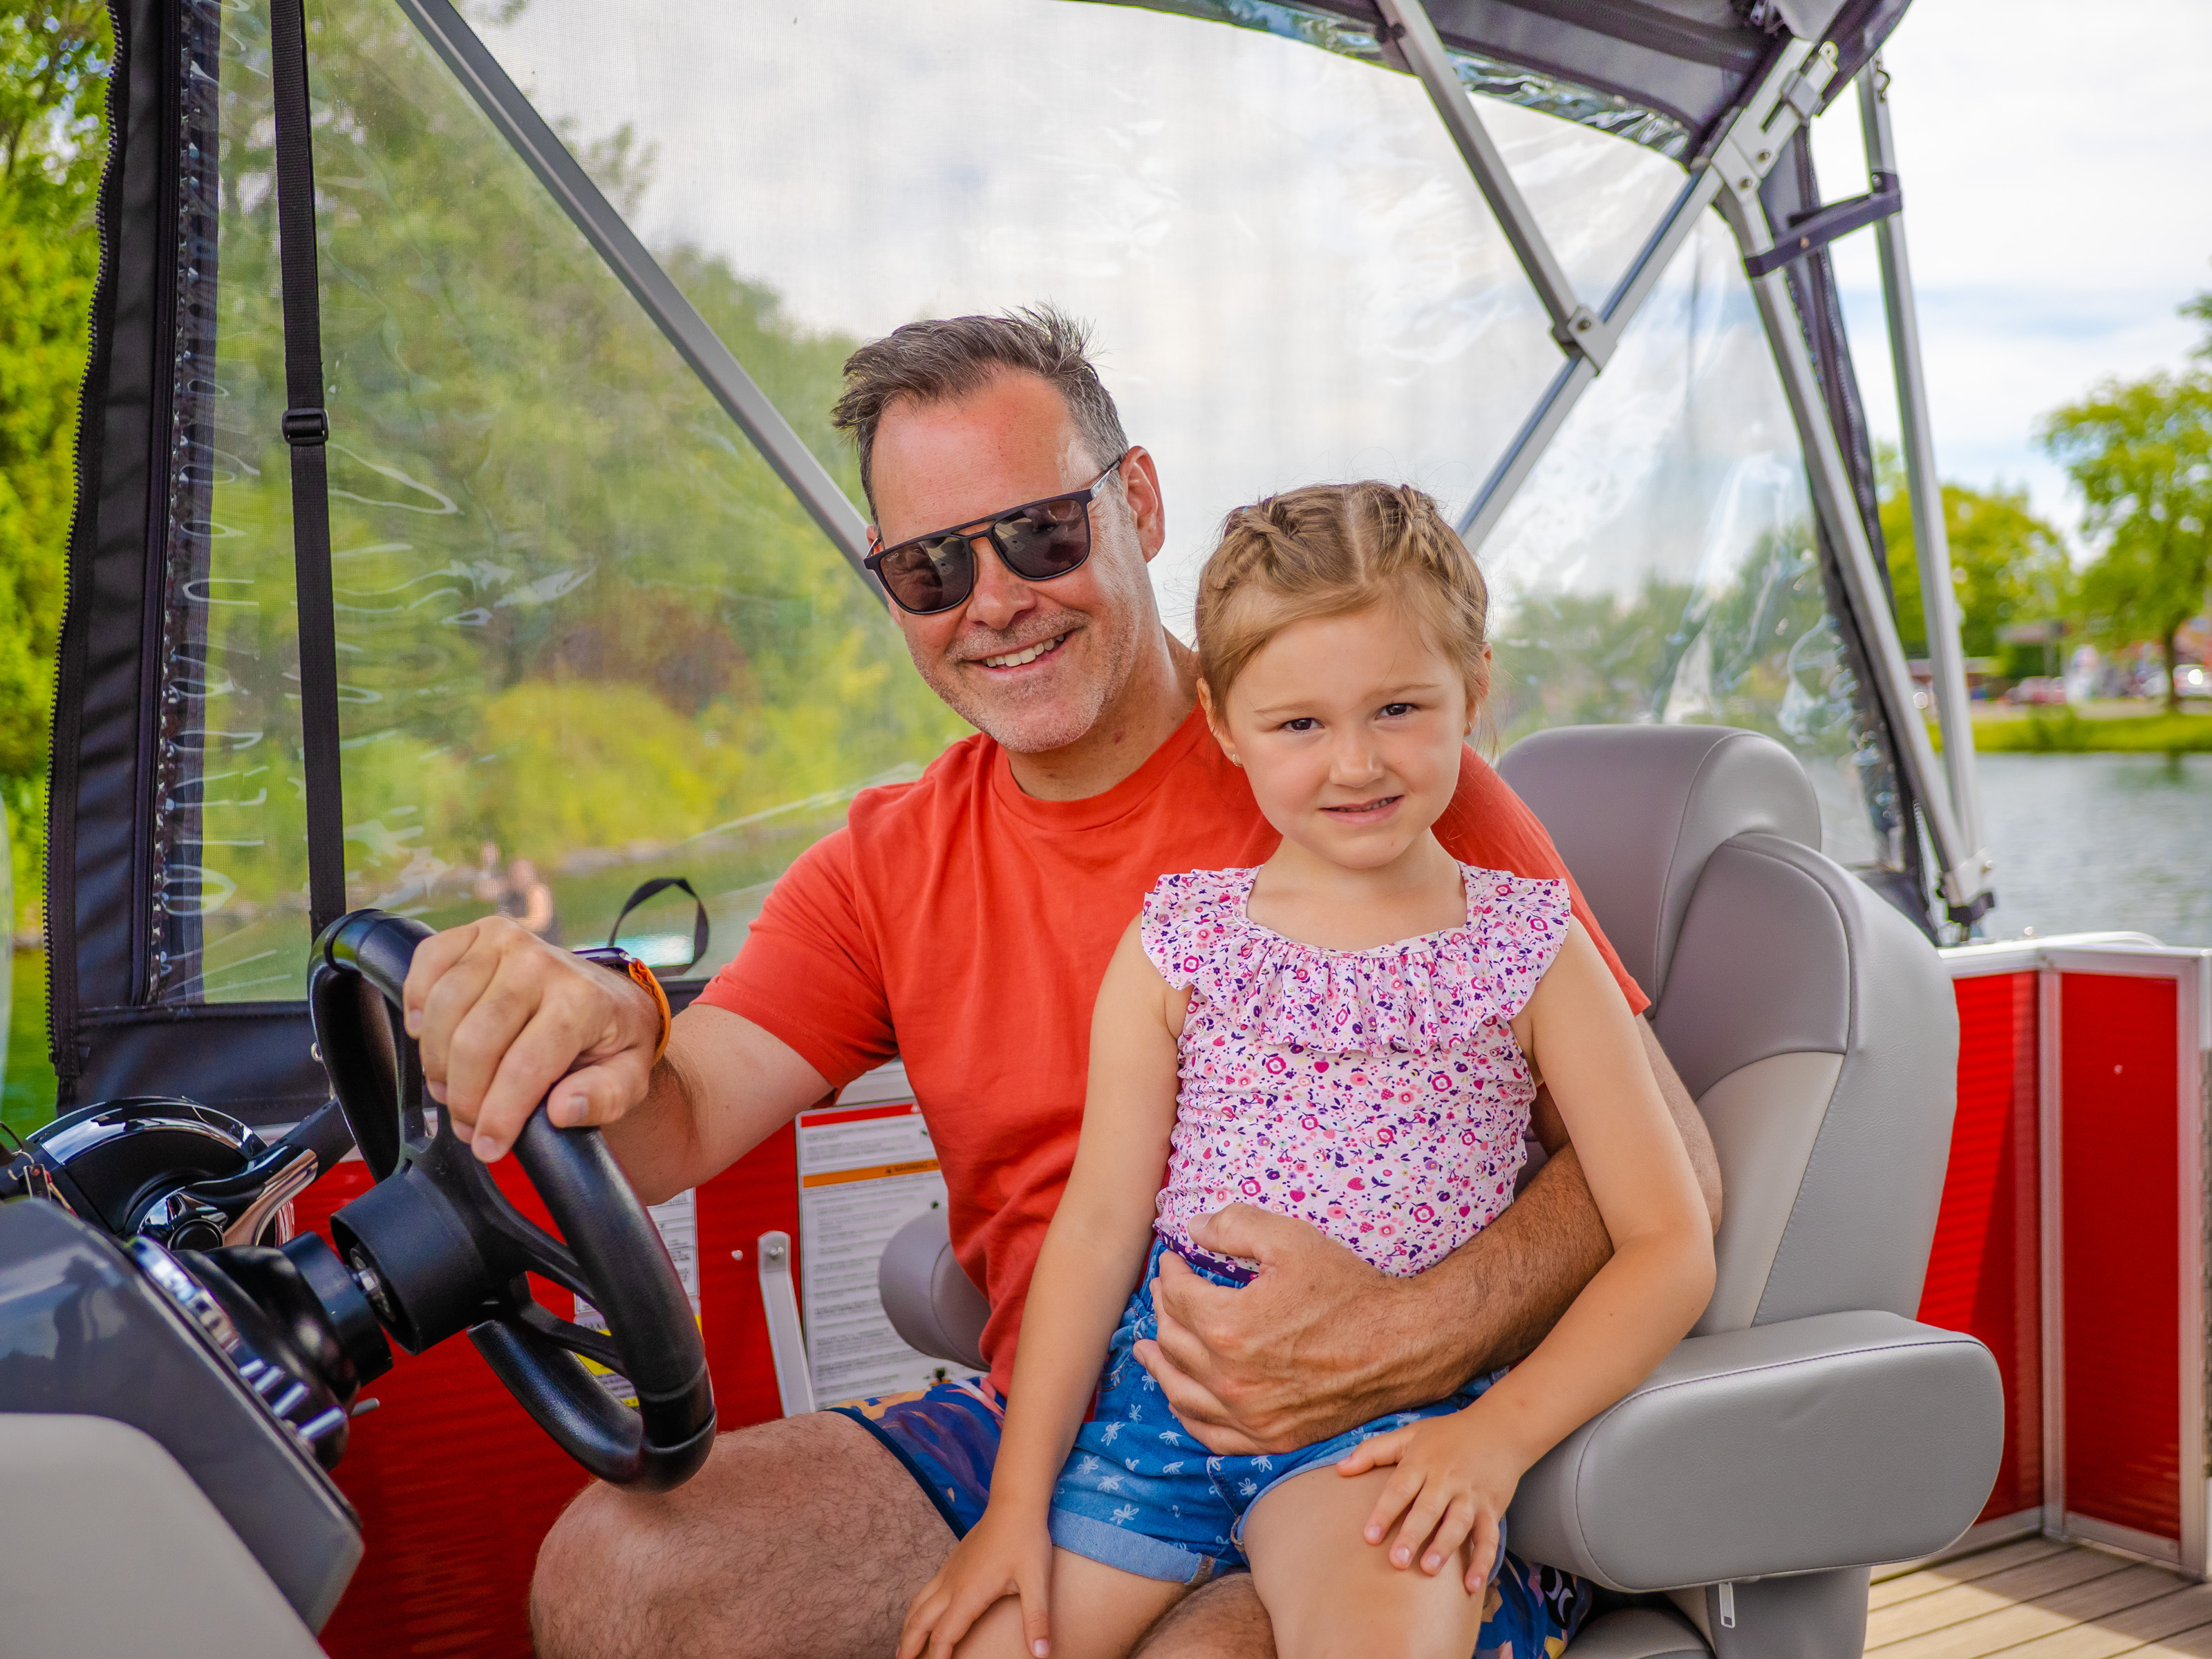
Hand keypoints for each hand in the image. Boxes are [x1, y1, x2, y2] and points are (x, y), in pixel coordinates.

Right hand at [402, 916, 663, 1163]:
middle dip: (463, 1097)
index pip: (525, 1065)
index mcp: (583, 1000)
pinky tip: (427, 1034)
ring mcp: (507, 942)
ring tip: (451, 1088)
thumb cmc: (611, 1040)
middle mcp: (542, 963)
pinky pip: (427, 962)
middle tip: (468, 1123)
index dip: (499, 1115)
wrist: (607, 994)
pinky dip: (416, 1001)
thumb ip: (604, 1098)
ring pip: (443, 1008)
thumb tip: (561, 1110)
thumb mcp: (628, 1078)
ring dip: (436, 1060)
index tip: (488, 1147)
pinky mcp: (477, 933)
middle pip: (475, 1041)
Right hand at [896, 1504, 1053, 1658]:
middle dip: (909, 1647)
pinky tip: (920, 1614)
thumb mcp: (1037, 1580)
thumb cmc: (1026, 1540)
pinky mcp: (952, 1562)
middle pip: (920, 1622)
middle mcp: (953, 1585)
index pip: (944, 1636)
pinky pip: (926, 1590)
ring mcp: (950, 1571)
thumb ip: (1037, 1618)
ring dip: (908, 1628)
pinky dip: (916, 1609)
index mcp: (969, 1594)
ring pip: (918, 1604)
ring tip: (902, 1648)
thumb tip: (1042, 1652)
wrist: (1014, 1502)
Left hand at [1131, 1204, 1438, 1455]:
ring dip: (1159, 1365)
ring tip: (1145, 1350)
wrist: (1402, 1344)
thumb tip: (1192, 1229)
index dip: (1170, 1274)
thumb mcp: (1290, 1239)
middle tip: (1164, 1294)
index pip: (1177, 1297)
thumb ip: (1234, 1226)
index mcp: (1228, 1326)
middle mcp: (1231, 1378)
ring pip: (1181, 1392)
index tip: (1174, 1261)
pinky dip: (1188, 1414)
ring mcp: (1250, 1415)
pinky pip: (1211, 1434)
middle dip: (1163, 1311)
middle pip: (1173, 1341)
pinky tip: (1182, 1399)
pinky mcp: (1271, 1437)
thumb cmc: (1348, 1290)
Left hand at [1335, 1408, 1522, 1593]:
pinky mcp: (1492, 1509)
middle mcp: (1447, 1479)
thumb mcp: (1409, 1434)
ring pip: (1458, 1523)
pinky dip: (1483, 1562)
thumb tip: (1339, 1469)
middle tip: (1397, 1561)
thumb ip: (1372, 1451)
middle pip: (1428, 1509)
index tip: (1369, 1536)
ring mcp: (1471, 1495)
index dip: (1385, 1512)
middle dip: (1413, 1535)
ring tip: (1429, 1569)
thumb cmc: (1447, 1434)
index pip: (1400, 1488)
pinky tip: (1472, 1585)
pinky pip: (1489, 1538)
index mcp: (1423, 1462)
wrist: (1500, 1428)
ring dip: (1445, 1547)